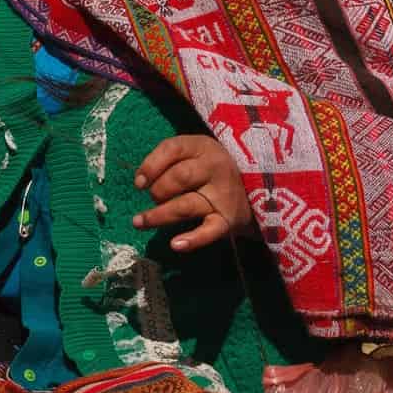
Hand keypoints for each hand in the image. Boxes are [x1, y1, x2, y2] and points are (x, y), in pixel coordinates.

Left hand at [131, 135, 253, 251]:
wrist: (254, 187)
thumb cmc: (208, 167)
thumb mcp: (191, 151)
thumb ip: (164, 159)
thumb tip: (141, 182)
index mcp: (202, 147)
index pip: (173, 149)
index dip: (150, 166)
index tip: (139, 183)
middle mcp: (215, 169)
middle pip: (179, 177)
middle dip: (158, 190)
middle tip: (154, 198)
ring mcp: (222, 196)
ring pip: (186, 205)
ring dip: (159, 215)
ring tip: (139, 222)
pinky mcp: (227, 220)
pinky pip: (210, 231)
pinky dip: (193, 239)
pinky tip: (176, 245)